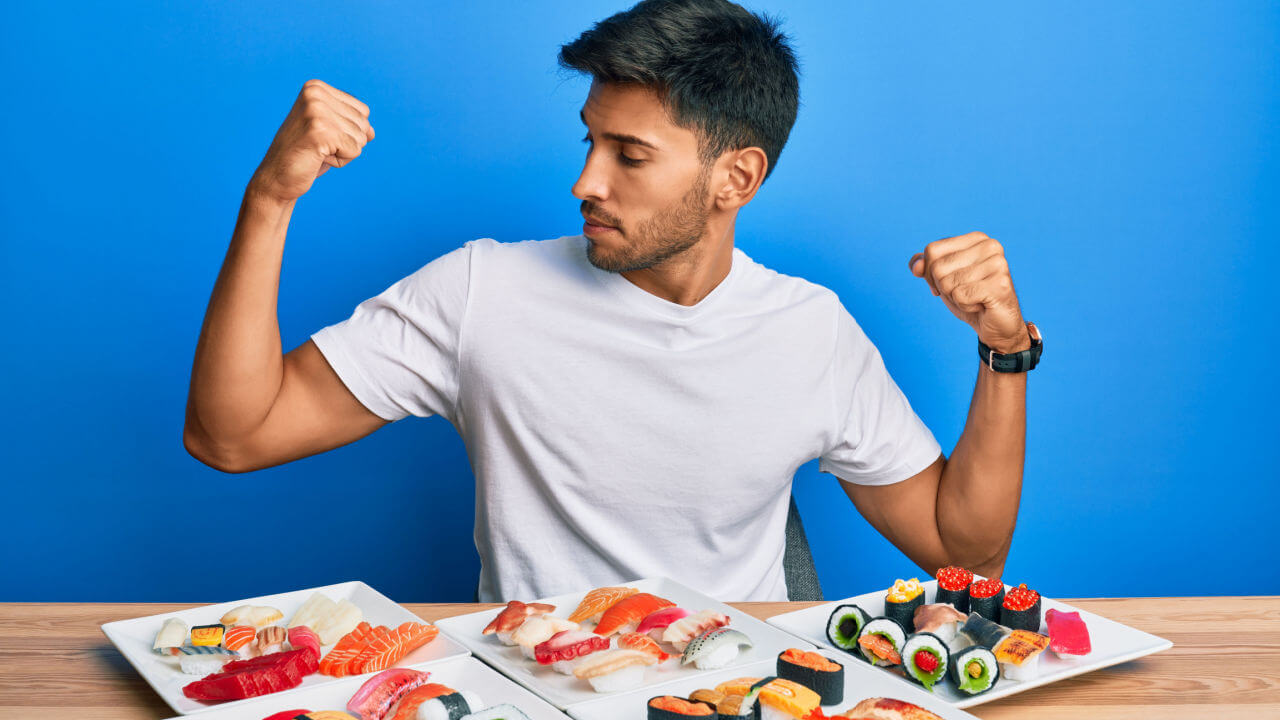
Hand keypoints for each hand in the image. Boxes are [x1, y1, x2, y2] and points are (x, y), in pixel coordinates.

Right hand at [248, 79, 374, 203]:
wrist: (277, 178)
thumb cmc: (305, 155)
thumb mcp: (331, 134)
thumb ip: (352, 125)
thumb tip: (371, 132)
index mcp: (316, 87)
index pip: (362, 111)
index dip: (348, 131)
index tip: (321, 136)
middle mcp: (315, 93)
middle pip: (363, 123)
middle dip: (347, 143)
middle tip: (318, 146)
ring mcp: (316, 110)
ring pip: (361, 138)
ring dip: (343, 152)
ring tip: (317, 152)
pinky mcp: (319, 131)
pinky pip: (354, 150)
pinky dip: (340, 161)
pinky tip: (317, 158)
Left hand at [909, 231, 1028, 353]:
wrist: (996, 324)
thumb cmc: (970, 297)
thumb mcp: (942, 279)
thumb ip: (924, 267)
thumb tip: (916, 267)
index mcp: (976, 238)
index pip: (931, 250)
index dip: (930, 273)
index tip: (949, 283)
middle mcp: (990, 246)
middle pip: (938, 268)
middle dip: (944, 288)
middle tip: (966, 292)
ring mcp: (997, 264)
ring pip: (948, 283)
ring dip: (956, 298)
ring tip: (976, 298)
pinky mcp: (999, 284)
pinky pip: (960, 296)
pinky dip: (965, 306)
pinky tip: (981, 304)